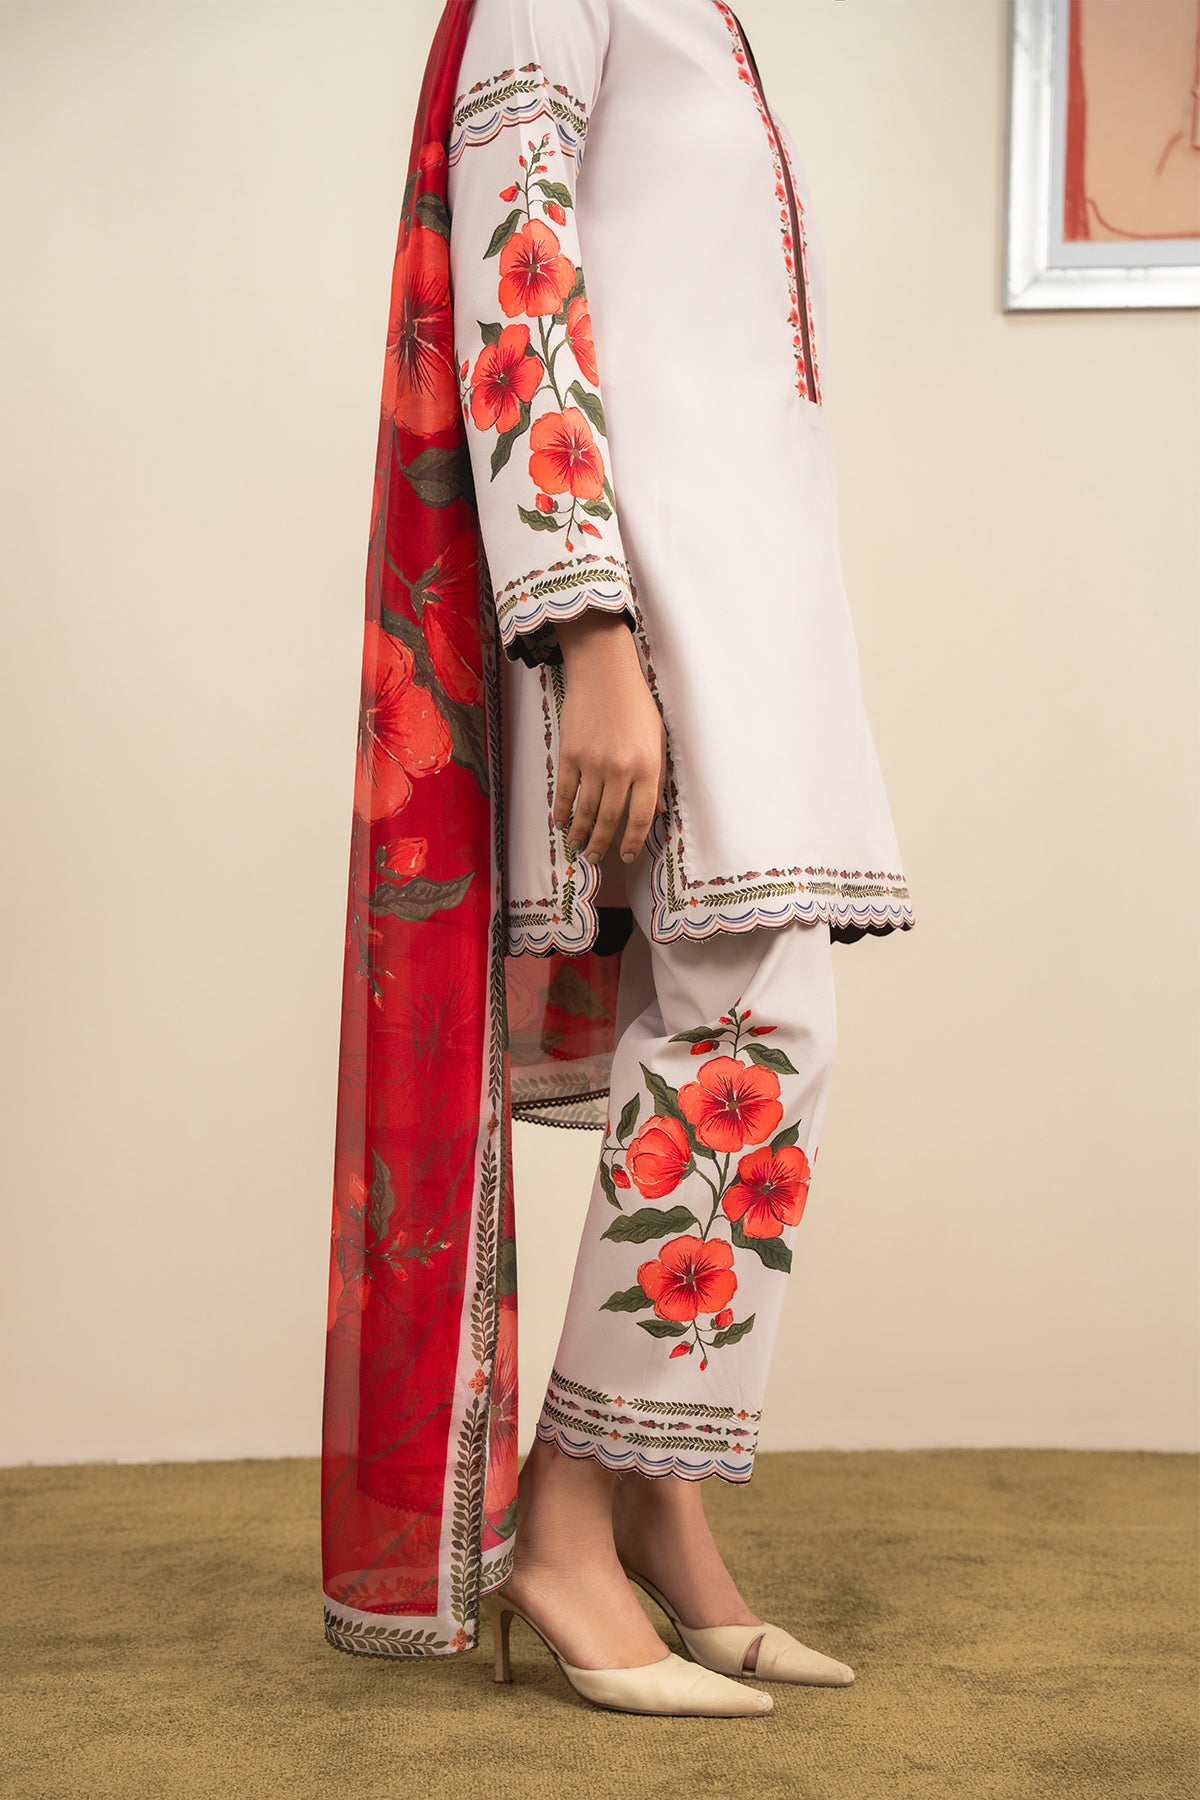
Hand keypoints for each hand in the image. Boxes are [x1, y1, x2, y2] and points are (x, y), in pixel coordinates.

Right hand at [551, 610, 666, 864]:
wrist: (604, 673)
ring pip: (585, 811)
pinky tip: (561, 823)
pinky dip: (561, 811)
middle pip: (610, 819)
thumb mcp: (657, 739)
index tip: (628, 855)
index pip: (641, 817)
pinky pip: (565, 792)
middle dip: (602, 843)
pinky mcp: (569, 754)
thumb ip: (657, 776)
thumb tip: (655, 811)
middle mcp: (620, 770)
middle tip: (596, 858)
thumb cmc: (636, 704)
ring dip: (580, 834)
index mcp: (647, 767)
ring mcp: (592, 763)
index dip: (634, 841)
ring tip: (577, 848)